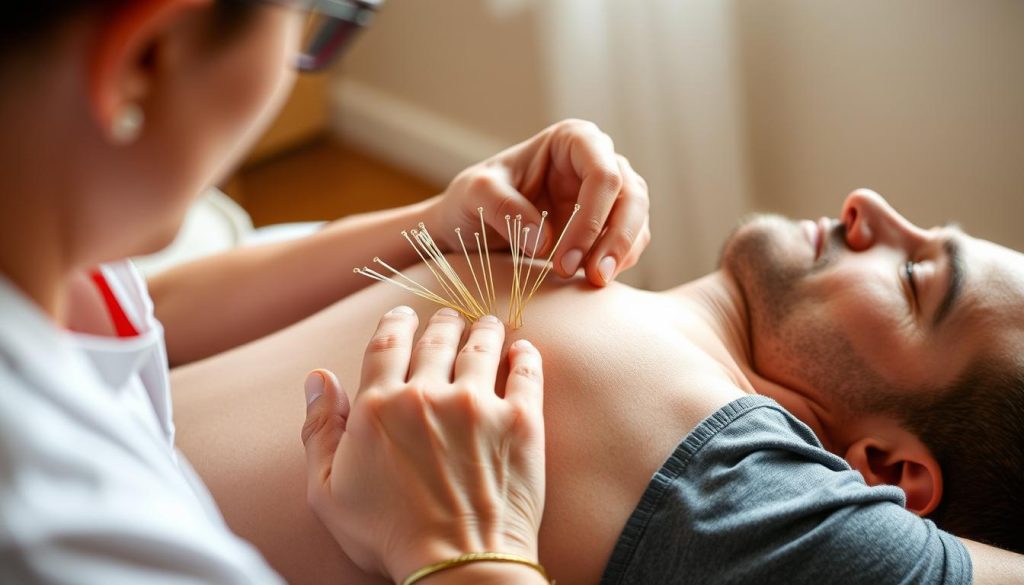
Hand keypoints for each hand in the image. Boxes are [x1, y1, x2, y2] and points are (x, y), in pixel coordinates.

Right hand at [301, 307, 545, 582]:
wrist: (459, 565)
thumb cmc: (388, 536)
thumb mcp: (328, 492)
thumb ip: (320, 430)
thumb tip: (318, 378)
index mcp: (379, 406)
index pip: (388, 341)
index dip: (396, 321)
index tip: (403, 315)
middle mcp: (428, 394)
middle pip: (438, 336)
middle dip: (442, 322)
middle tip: (448, 320)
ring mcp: (479, 405)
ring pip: (482, 344)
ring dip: (482, 329)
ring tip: (485, 325)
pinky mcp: (521, 420)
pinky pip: (526, 370)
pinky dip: (524, 353)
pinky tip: (522, 348)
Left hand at [427, 119, 650, 286]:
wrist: (472, 226)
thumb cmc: (473, 200)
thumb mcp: (474, 195)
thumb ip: (504, 209)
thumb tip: (544, 241)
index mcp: (572, 139)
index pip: (603, 174)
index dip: (590, 218)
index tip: (564, 260)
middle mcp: (599, 159)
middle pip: (631, 196)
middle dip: (615, 240)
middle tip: (591, 277)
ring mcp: (609, 191)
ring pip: (637, 220)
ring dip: (621, 254)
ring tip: (593, 283)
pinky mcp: (609, 221)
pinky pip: (630, 241)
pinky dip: (619, 262)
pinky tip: (593, 279)